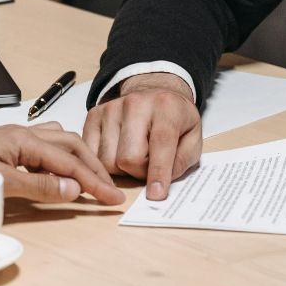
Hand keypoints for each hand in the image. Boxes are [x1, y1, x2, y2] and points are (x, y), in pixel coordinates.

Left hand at [0, 124, 125, 205]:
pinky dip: (60, 159)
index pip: (69, 161)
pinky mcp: (4, 148)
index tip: (112, 197)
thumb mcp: (0, 183)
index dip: (94, 181)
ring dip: (79, 159)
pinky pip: (43, 148)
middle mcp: (22, 134)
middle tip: (110, 189)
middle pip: (71, 145)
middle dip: (93, 167)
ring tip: (92, 178)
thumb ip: (38, 186)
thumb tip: (73, 190)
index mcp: (24, 139)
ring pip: (58, 143)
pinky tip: (59, 172)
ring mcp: (13, 139)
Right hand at [81, 73, 200, 200]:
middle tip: (148, 165)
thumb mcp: (193, 138)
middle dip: (139, 172)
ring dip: (122, 168)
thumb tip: (159, 184)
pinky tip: (116, 153)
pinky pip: (91, 152)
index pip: (160, 145)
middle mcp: (136, 104)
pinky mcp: (94, 115)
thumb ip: (181, 161)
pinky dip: (103, 162)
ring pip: (107, 160)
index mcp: (166, 108)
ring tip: (134, 156)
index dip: (158, 173)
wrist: (154, 91)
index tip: (156, 194)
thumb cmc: (175, 118)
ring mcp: (111, 108)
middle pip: (128, 158)